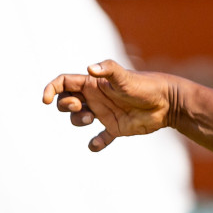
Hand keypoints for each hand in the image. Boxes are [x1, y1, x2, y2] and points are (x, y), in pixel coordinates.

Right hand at [42, 59, 177, 151]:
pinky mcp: (116, 128)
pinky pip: (100, 138)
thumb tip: (90, 68)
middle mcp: (96, 98)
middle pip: (66, 101)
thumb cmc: (145, 86)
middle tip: (80, 107)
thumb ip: (108, 70)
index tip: (45, 100)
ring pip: (79, 119)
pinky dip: (96, 143)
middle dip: (65, 105)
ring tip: (92, 120)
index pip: (64, 83)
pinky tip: (97, 144)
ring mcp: (104, 113)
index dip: (51, 89)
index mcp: (93, 83)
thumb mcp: (125, 76)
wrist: (167, 102)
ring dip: (78, 121)